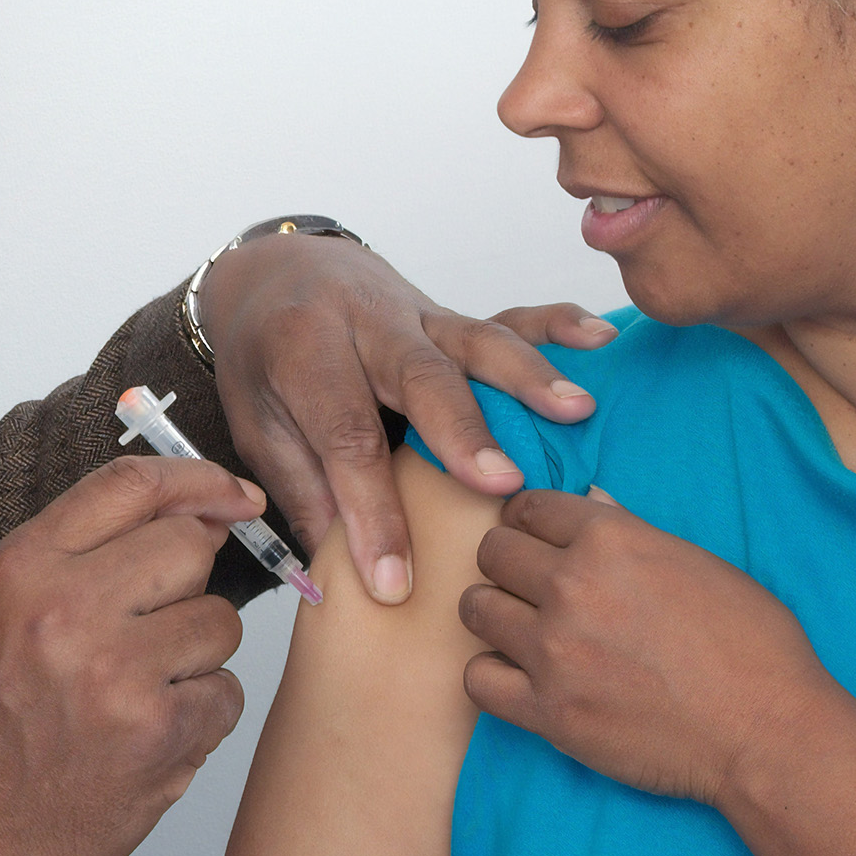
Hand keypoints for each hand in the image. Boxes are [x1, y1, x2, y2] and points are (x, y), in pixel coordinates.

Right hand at [0, 456, 260, 855]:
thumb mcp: (3, 606)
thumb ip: (85, 551)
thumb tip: (199, 513)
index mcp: (24, 568)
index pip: (133, 484)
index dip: (198, 480)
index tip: (232, 495)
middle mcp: (69, 609)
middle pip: (190, 547)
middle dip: (188, 583)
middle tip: (153, 626)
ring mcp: (117, 673)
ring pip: (221, 622)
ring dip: (195, 653)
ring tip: (137, 688)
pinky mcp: (160, 734)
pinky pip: (227, 693)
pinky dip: (200, 714)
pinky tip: (147, 732)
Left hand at [194, 231, 615, 604]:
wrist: (278, 274)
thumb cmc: (266, 360)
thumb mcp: (258, 424)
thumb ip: (303, 492)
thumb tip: (340, 577)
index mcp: (302, 353)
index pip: (345, 438)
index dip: (371, 513)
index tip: (394, 582)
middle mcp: (365, 325)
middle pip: (419, 378)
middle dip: (462, 433)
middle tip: (502, 486)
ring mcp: (417, 314)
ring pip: (475, 340)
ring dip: (528, 377)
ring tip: (576, 412)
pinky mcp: (453, 315)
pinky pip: (508, 314)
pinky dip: (555, 324)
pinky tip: (597, 339)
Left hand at [458, 487, 840, 806]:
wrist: (768, 730)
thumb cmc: (753, 644)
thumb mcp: (699, 563)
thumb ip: (631, 532)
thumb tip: (590, 502)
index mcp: (611, 539)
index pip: (530, 507)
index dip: (527, 520)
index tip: (532, 538)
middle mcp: (572, 586)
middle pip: (493, 552)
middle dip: (506, 563)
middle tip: (526, 584)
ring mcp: (554, 650)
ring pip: (475, 609)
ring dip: (494, 613)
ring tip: (519, 628)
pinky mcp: (547, 711)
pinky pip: (478, 678)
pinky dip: (492, 675)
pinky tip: (518, 676)